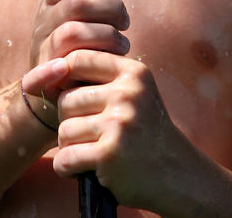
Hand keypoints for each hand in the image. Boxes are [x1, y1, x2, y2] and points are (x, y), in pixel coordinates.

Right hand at [29, 0, 129, 102]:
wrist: (56, 89)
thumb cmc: (78, 43)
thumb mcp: (79, 9)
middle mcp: (44, 19)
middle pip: (78, 2)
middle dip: (110, 9)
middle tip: (125, 21)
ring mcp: (43, 47)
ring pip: (73, 32)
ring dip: (107, 37)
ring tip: (123, 43)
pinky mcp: (47, 76)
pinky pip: (58, 65)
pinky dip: (76, 62)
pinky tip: (103, 59)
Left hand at [53, 49, 178, 212]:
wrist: (176, 173)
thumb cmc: (145, 130)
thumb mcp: (134, 92)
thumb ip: (102, 77)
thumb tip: (54, 67)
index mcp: (132, 72)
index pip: (78, 59)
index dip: (63, 77)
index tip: (67, 94)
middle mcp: (127, 93)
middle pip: (66, 99)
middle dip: (68, 120)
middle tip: (86, 134)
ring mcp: (119, 123)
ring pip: (64, 130)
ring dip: (68, 146)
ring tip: (87, 151)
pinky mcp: (110, 154)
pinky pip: (66, 158)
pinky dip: (67, 167)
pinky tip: (81, 170)